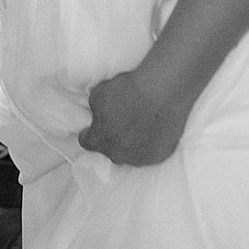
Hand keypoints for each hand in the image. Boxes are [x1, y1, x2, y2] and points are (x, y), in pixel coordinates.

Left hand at [77, 67, 191, 166]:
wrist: (162, 92)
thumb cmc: (129, 90)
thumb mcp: (98, 93)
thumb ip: (95, 109)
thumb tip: (98, 114)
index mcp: (99, 140)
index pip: (86, 142)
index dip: (89, 133)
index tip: (94, 128)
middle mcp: (117, 154)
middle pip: (110, 150)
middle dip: (113, 139)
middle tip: (121, 123)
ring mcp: (139, 158)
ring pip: (131, 154)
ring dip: (132, 143)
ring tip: (139, 126)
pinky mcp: (158, 156)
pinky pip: (150, 153)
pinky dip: (150, 144)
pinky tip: (153, 129)